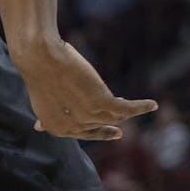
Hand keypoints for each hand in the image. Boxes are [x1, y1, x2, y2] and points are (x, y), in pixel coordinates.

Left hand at [14, 37, 157, 140]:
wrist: (41, 57)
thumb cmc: (37, 70)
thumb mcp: (40, 100)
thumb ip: (46, 115)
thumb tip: (39, 128)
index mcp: (57, 128)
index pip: (81, 133)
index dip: (95, 132)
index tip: (110, 132)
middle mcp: (73, 127)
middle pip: (99, 124)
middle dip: (109, 126)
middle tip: (119, 132)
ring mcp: (89, 115)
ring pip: (114, 116)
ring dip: (129, 112)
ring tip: (140, 106)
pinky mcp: (101, 101)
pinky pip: (127, 108)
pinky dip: (141, 107)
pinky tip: (152, 104)